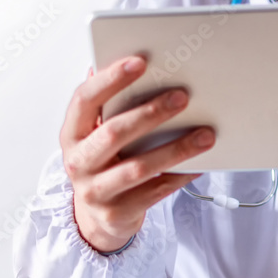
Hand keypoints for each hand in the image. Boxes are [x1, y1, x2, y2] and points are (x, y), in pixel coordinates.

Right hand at [59, 55, 215, 252]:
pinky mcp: (117, 213)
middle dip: (150, 113)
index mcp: (71, 133)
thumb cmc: (102, 160)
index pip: (85, 99)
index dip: (111, 78)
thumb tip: (114, 61)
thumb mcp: (95, 131)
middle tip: (182, 97)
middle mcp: (78, 162)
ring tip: (205, 134)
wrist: (95, 217)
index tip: (140, 61)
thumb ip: (106, 101)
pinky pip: (155, 192)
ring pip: (138, 168)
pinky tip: (200, 163)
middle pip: (114, 133)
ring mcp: (95, 191)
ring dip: (176, 149)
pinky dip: (180, 176)